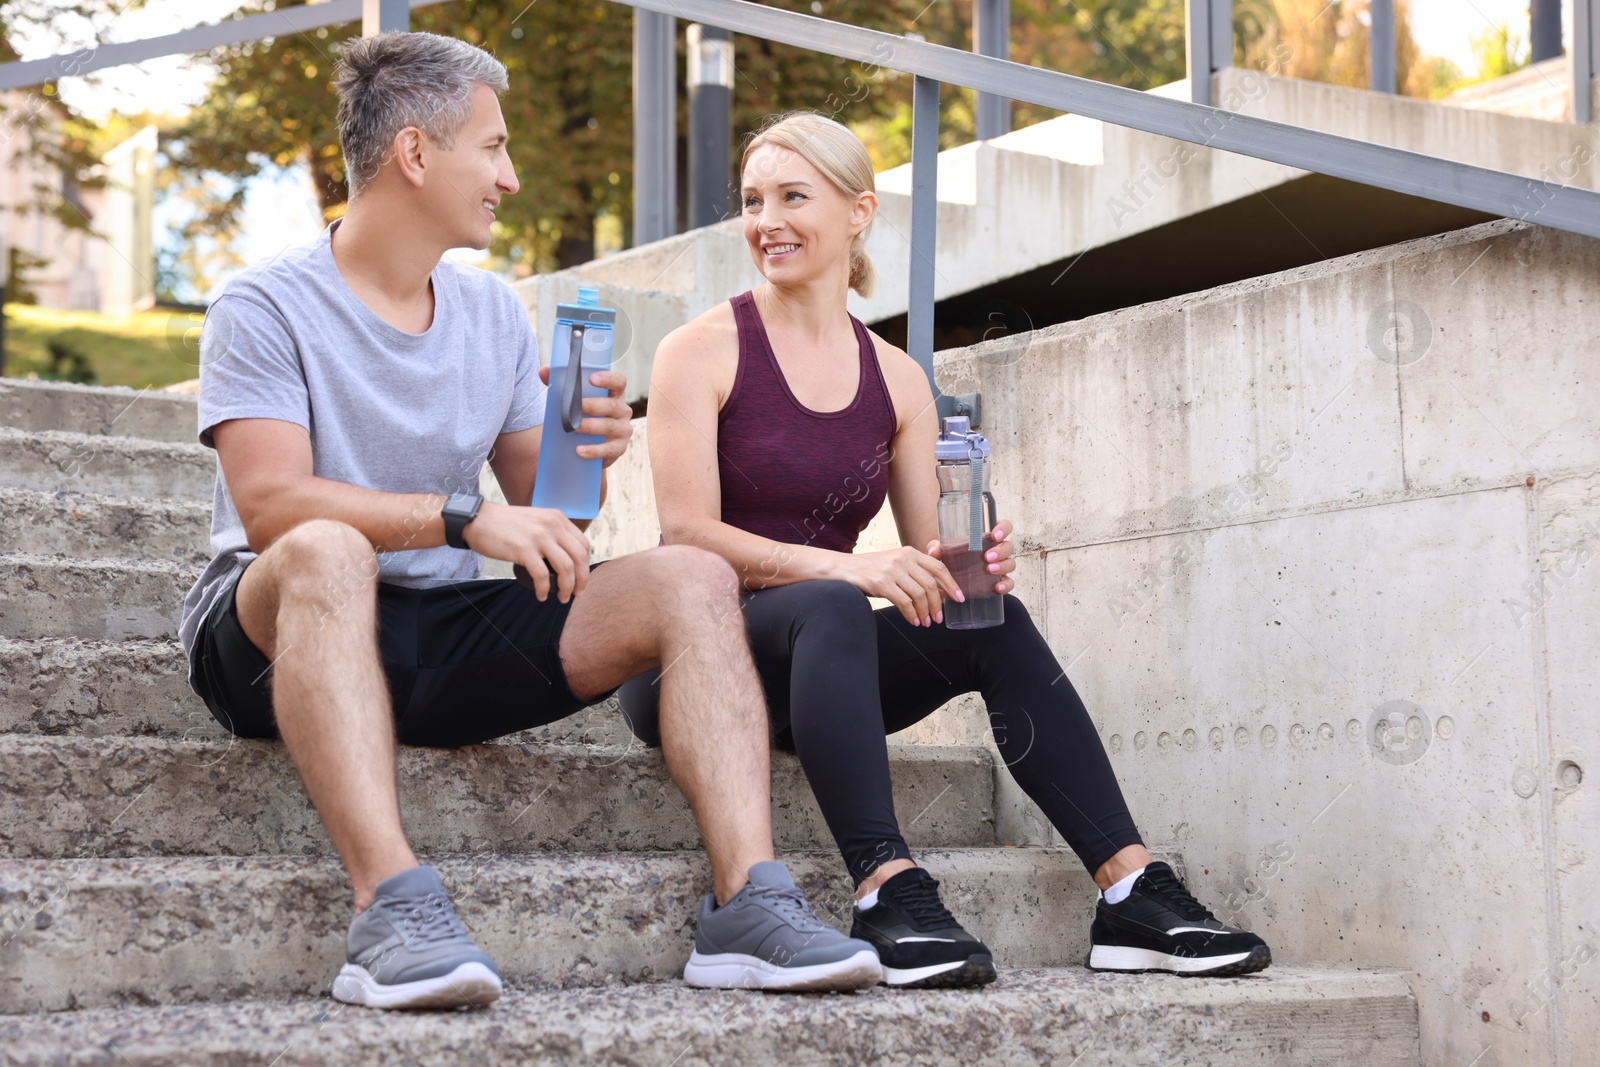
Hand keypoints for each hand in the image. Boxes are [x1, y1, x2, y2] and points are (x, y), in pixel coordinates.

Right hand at [462, 500, 590, 601]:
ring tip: (562, 598)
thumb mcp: (536, 520)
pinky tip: (541, 596)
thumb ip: (551, 532)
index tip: (581, 579)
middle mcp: (552, 525)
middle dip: (581, 580)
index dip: (586, 566)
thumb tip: (565, 557)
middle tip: (576, 594)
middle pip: (579, 558)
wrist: (477, 520)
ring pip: (566, 568)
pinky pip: (542, 575)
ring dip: (566, 587)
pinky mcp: (523, 548)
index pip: (583, 545)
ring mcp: (539, 536)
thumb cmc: (505, 525)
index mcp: (558, 518)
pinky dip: (544, 589)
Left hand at [539, 366, 632, 467]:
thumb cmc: (584, 416)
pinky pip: (608, 450)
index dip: (608, 378)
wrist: (591, 445)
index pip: (619, 382)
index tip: (592, 378)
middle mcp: (622, 411)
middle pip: (612, 405)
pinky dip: (593, 451)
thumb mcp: (576, 399)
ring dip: (591, 426)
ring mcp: (623, 430)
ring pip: (609, 426)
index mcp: (615, 395)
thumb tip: (543, 371)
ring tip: (573, 428)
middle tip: (576, 406)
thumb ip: (559, 384)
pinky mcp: (618, 448)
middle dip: (593, 405)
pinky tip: (579, 451)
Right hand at [839, 546, 962, 626]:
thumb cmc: (871, 569)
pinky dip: (911, 614)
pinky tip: (913, 621)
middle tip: (938, 618)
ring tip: (925, 622)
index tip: (959, 598)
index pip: (938, 567)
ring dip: (925, 612)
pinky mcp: (881, 583)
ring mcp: (892, 570)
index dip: (951, 584)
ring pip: (919, 594)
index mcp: (910, 552)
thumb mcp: (895, 563)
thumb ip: (916, 570)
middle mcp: (903, 559)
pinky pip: (904, 602)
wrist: (843, 569)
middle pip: (930, 584)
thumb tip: (939, 588)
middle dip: (938, 604)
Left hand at [927, 518, 1015, 595]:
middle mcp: (997, 551)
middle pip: (1008, 546)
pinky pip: (1010, 583)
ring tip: (989, 569)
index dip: (1004, 528)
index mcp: (987, 539)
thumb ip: (937, 549)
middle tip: (987, 557)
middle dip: (1001, 550)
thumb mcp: (944, 553)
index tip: (995, 534)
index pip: (1003, 527)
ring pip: (1011, 563)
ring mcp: (1001, 566)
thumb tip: (933, 550)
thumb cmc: (953, 561)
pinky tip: (997, 588)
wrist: (954, 583)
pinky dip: (1006, 585)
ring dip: (1003, 565)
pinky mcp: (1001, 582)